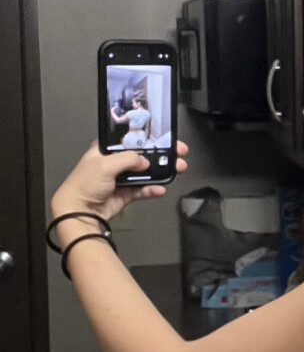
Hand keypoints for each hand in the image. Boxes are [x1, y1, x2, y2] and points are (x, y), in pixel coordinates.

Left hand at [50, 139, 188, 222]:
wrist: (78, 212)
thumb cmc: (83, 185)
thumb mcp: (105, 164)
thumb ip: (128, 159)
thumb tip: (144, 161)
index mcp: (106, 150)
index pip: (131, 140)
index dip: (149, 139)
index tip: (165, 139)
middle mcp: (114, 163)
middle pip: (142, 156)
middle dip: (161, 155)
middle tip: (177, 154)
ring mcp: (120, 179)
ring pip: (145, 173)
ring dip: (160, 172)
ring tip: (176, 169)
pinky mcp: (124, 194)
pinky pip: (142, 190)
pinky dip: (152, 189)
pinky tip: (160, 188)